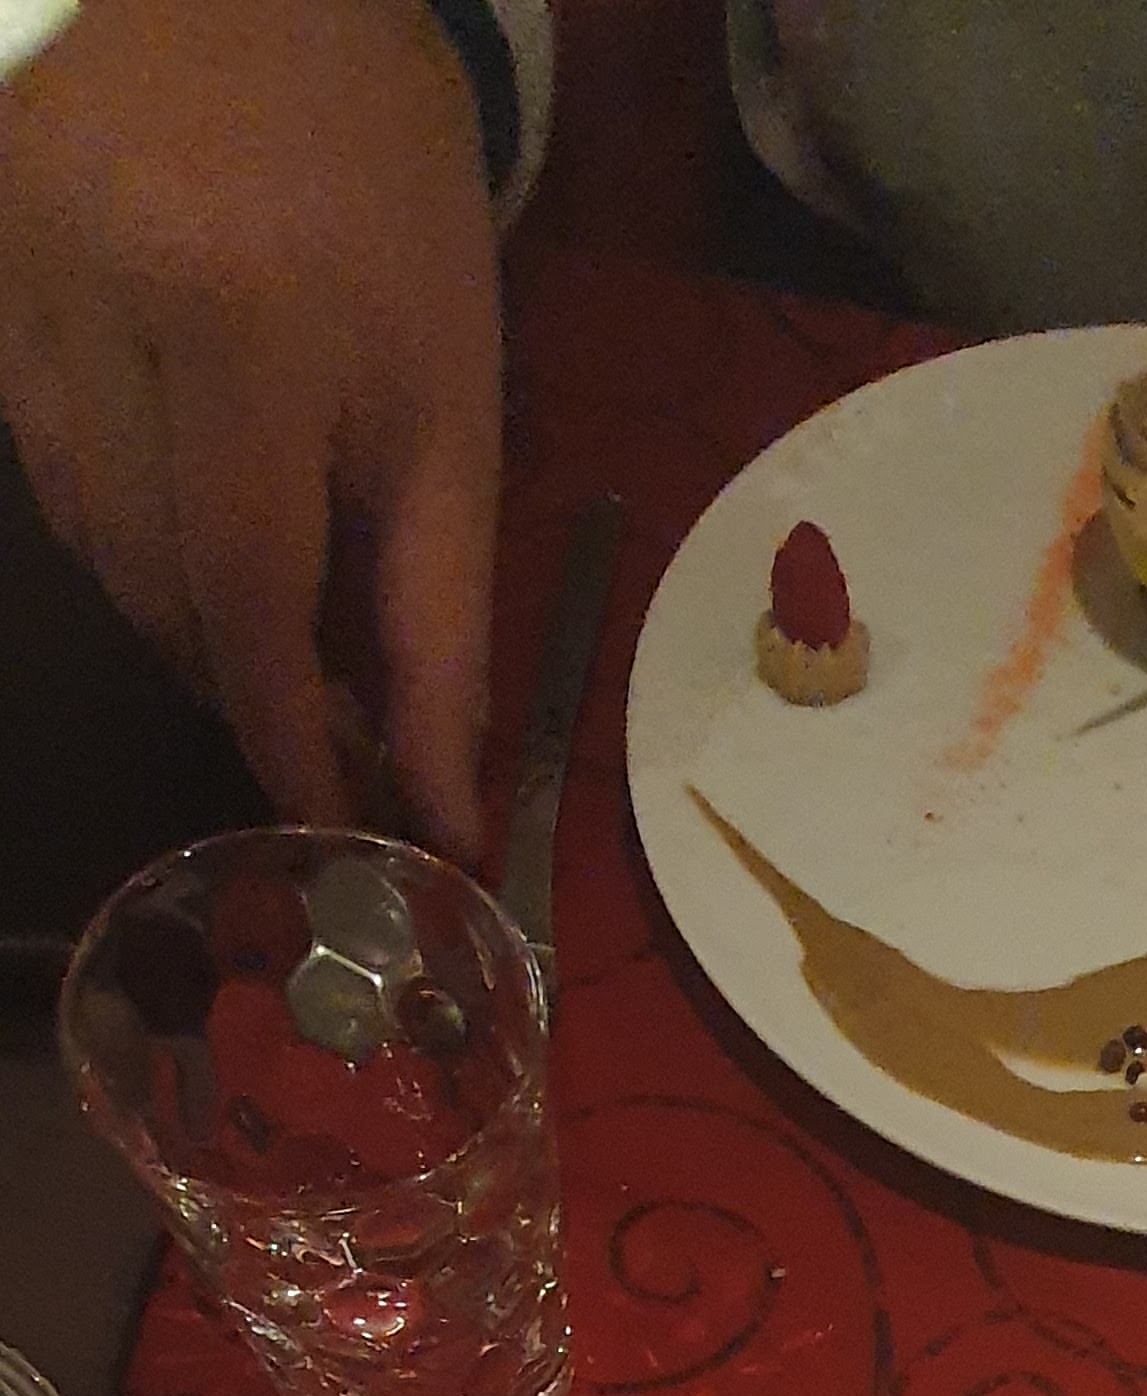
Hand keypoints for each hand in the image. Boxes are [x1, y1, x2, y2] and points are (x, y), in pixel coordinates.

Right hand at [0, 0, 500, 852]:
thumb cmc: (369, 164)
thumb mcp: (445, 372)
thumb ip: (437, 591)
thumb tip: (438, 787)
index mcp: (242, 330)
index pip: (256, 603)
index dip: (295, 736)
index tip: (343, 821)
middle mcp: (104, 320)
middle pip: (160, 590)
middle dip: (244, 684)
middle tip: (320, 735)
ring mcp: (21, 301)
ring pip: (90, 542)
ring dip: (179, 614)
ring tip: (261, 628)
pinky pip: (40, 467)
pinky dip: (114, 528)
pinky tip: (177, 518)